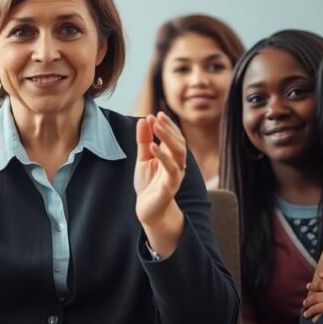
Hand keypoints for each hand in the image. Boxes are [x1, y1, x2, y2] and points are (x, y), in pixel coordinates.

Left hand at [134, 113, 187, 253]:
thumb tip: (144, 120)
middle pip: (179, 142)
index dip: (167, 125)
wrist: (148, 209)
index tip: (156, 114)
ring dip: (168, 138)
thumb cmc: (148, 183)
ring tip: (156, 126)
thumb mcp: (143, 158)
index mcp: (172, 156)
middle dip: (169, 128)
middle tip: (157, 116)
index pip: (174, 136)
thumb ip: (144, 140)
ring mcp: (176, 174)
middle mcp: (177, 164)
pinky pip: (171, 169)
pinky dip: (163, 156)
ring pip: (179, 153)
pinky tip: (153, 147)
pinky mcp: (171, 186)